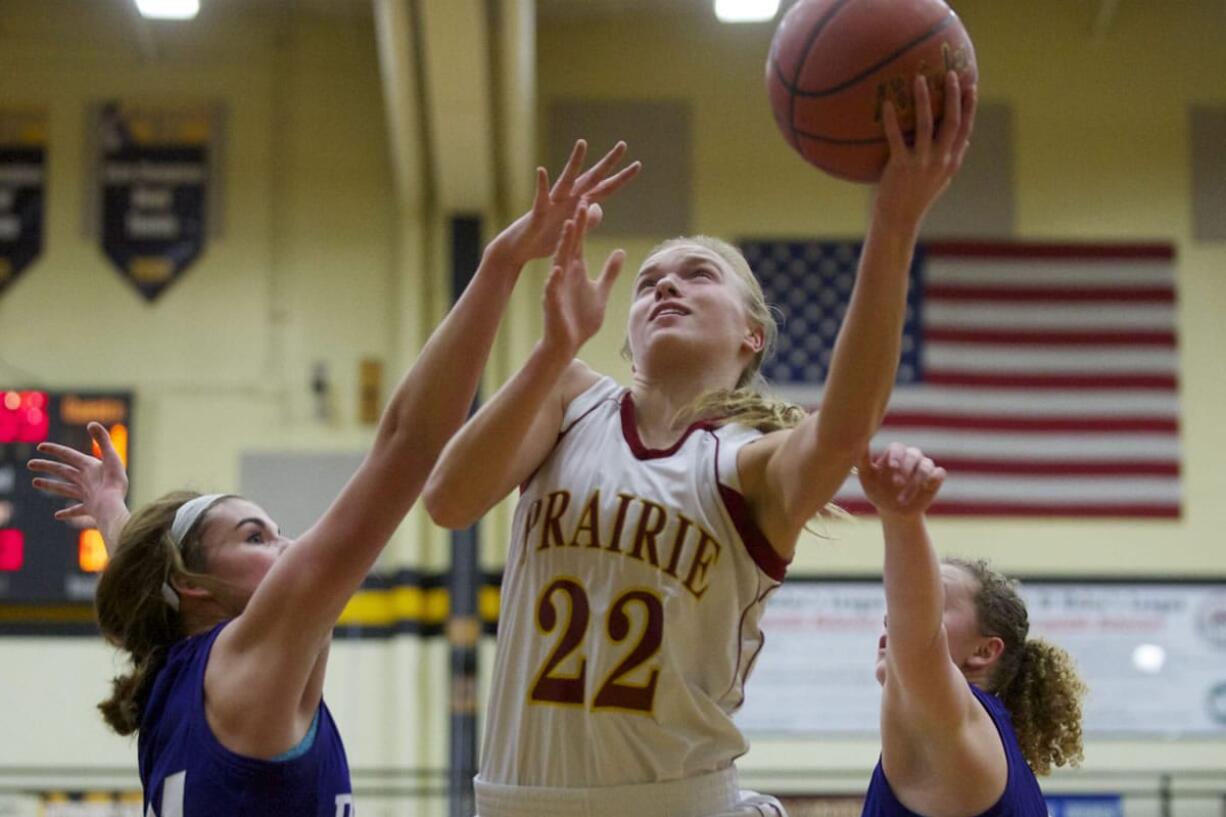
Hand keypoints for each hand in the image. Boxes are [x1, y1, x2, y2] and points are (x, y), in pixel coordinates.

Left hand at [28, 421, 128, 528]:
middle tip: (30, 464)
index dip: (55, 449)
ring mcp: (84, 494)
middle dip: (46, 466)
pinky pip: (76, 510)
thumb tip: (91, 423)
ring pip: (63, 488)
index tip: (40, 446)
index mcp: (88, 467)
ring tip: (35, 482)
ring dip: (49, 485)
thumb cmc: (114, 482)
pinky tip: (58, 515)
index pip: (68, 455)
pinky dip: (68, 513)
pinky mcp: (89, 508)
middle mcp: (83, 480)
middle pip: (61, 471)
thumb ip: (103, 440)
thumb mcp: (113, 457)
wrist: (111, 507)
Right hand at [486, 139, 640, 268]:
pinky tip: (542, 170)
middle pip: (592, 178)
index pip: (605, 189)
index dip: (621, 178)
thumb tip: (599, 208)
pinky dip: (542, 184)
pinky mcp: (538, 212)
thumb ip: (588, 221)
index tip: (637, 165)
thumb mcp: (573, 233)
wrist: (520, 249)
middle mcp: (568, 198)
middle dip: (608, 162)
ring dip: (575, 162)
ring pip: (567, 180)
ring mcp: (553, 203)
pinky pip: (540, 196)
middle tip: (623, 144)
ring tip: (582, 143)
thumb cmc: (544, 239)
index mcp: (578, 204)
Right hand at [541, 203, 624, 359]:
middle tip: (581, 202)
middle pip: (570, 244)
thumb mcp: (601, 291)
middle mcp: (564, 273)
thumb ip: (610, 272)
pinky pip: (551, 289)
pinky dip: (554, 280)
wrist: (567, 344)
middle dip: (576, 225)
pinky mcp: (551, 303)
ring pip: (560, 261)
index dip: (584, 222)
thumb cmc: (582, 318)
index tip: (589, 202)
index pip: (579, 241)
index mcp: (575, 269)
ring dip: (564, 245)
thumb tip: (620, 251)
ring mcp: (556, 287)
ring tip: (568, 227)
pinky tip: (556, 270)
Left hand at [857, 442, 944, 518]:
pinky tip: (925, 487)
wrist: (892, 511)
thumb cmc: (877, 491)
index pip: (897, 448)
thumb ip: (862, 460)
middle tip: (896, 483)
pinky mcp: (935, 478)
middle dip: (906, 468)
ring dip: (916, 480)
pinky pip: (939, 473)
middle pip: (913, 453)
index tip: (891, 466)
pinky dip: (934, 478)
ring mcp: (924, 467)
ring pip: (926, 464)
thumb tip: (858, 442)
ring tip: (903, 499)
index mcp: (894, 454)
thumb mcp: (867, 477)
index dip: (896, 455)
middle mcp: (911, 457)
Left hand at [873, 71, 975, 230]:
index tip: (971, 85)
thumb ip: (951, 158)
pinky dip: (892, 120)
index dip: (969, 107)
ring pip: (926, 125)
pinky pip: (896, 138)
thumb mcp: (941, 179)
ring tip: (918, 79)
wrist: (899, 219)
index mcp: (951, 161)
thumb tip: (966, 139)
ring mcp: (921, 163)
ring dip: (923, 100)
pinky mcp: (901, 166)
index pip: (966, 129)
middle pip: (951, 122)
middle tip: (949, 73)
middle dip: (952, 96)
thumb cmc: (917, 197)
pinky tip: (887, 104)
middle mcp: (940, 160)